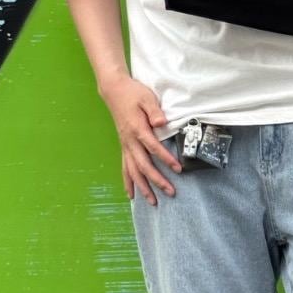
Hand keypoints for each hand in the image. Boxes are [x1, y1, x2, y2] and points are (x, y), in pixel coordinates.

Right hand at [99, 74, 180, 204]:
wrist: (114, 91)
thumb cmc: (133, 93)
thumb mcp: (147, 97)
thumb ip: (154, 111)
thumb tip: (162, 123)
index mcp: (137, 129)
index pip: (153, 148)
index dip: (166, 159)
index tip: (178, 169)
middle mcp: (130, 141)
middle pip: (143, 165)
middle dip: (156, 180)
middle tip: (171, 192)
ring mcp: (125, 145)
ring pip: (133, 171)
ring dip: (142, 187)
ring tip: (152, 202)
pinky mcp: (124, 146)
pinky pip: (125, 168)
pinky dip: (128, 182)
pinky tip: (131, 194)